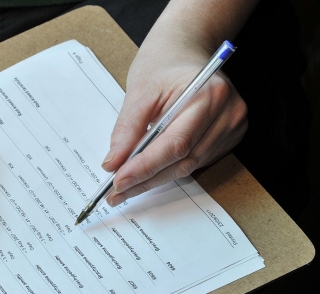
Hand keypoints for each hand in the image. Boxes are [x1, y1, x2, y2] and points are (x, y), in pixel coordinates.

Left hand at [103, 35, 247, 206]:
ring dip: (156, 178)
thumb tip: (113, 164)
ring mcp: (232, 126)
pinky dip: (170, 168)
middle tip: (116, 191)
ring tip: (126, 185)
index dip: (145, 167)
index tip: (118, 181)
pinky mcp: (229, 135)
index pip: (175, 144)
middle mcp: (228, 112)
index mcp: (208, 94)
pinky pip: (196, 161)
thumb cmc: (163, 63)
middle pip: (184, 160)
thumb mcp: (139, 91)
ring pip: (189, 166)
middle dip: (146, 179)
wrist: (185, 48)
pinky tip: (149, 171)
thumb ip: (126, 130)